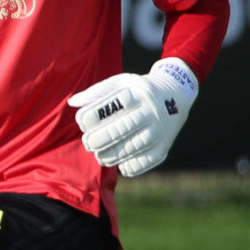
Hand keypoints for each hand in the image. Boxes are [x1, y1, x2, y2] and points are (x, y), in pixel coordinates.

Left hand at [68, 57, 198, 175]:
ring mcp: (160, 129)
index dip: (94, 116)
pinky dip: (132, 166)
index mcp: (139, 92)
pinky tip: (121, 165)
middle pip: (123, 128)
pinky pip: (148, 160)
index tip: (82, 123)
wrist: (176, 95)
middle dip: (100, 139)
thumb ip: (96, 92)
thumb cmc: (138, 90)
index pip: (113, 105)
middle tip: (87, 143)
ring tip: (100, 156)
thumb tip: (73, 102)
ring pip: (134, 146)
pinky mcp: (165, 145)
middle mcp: (152, 111)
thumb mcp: (121, 83)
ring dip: (113, 155)